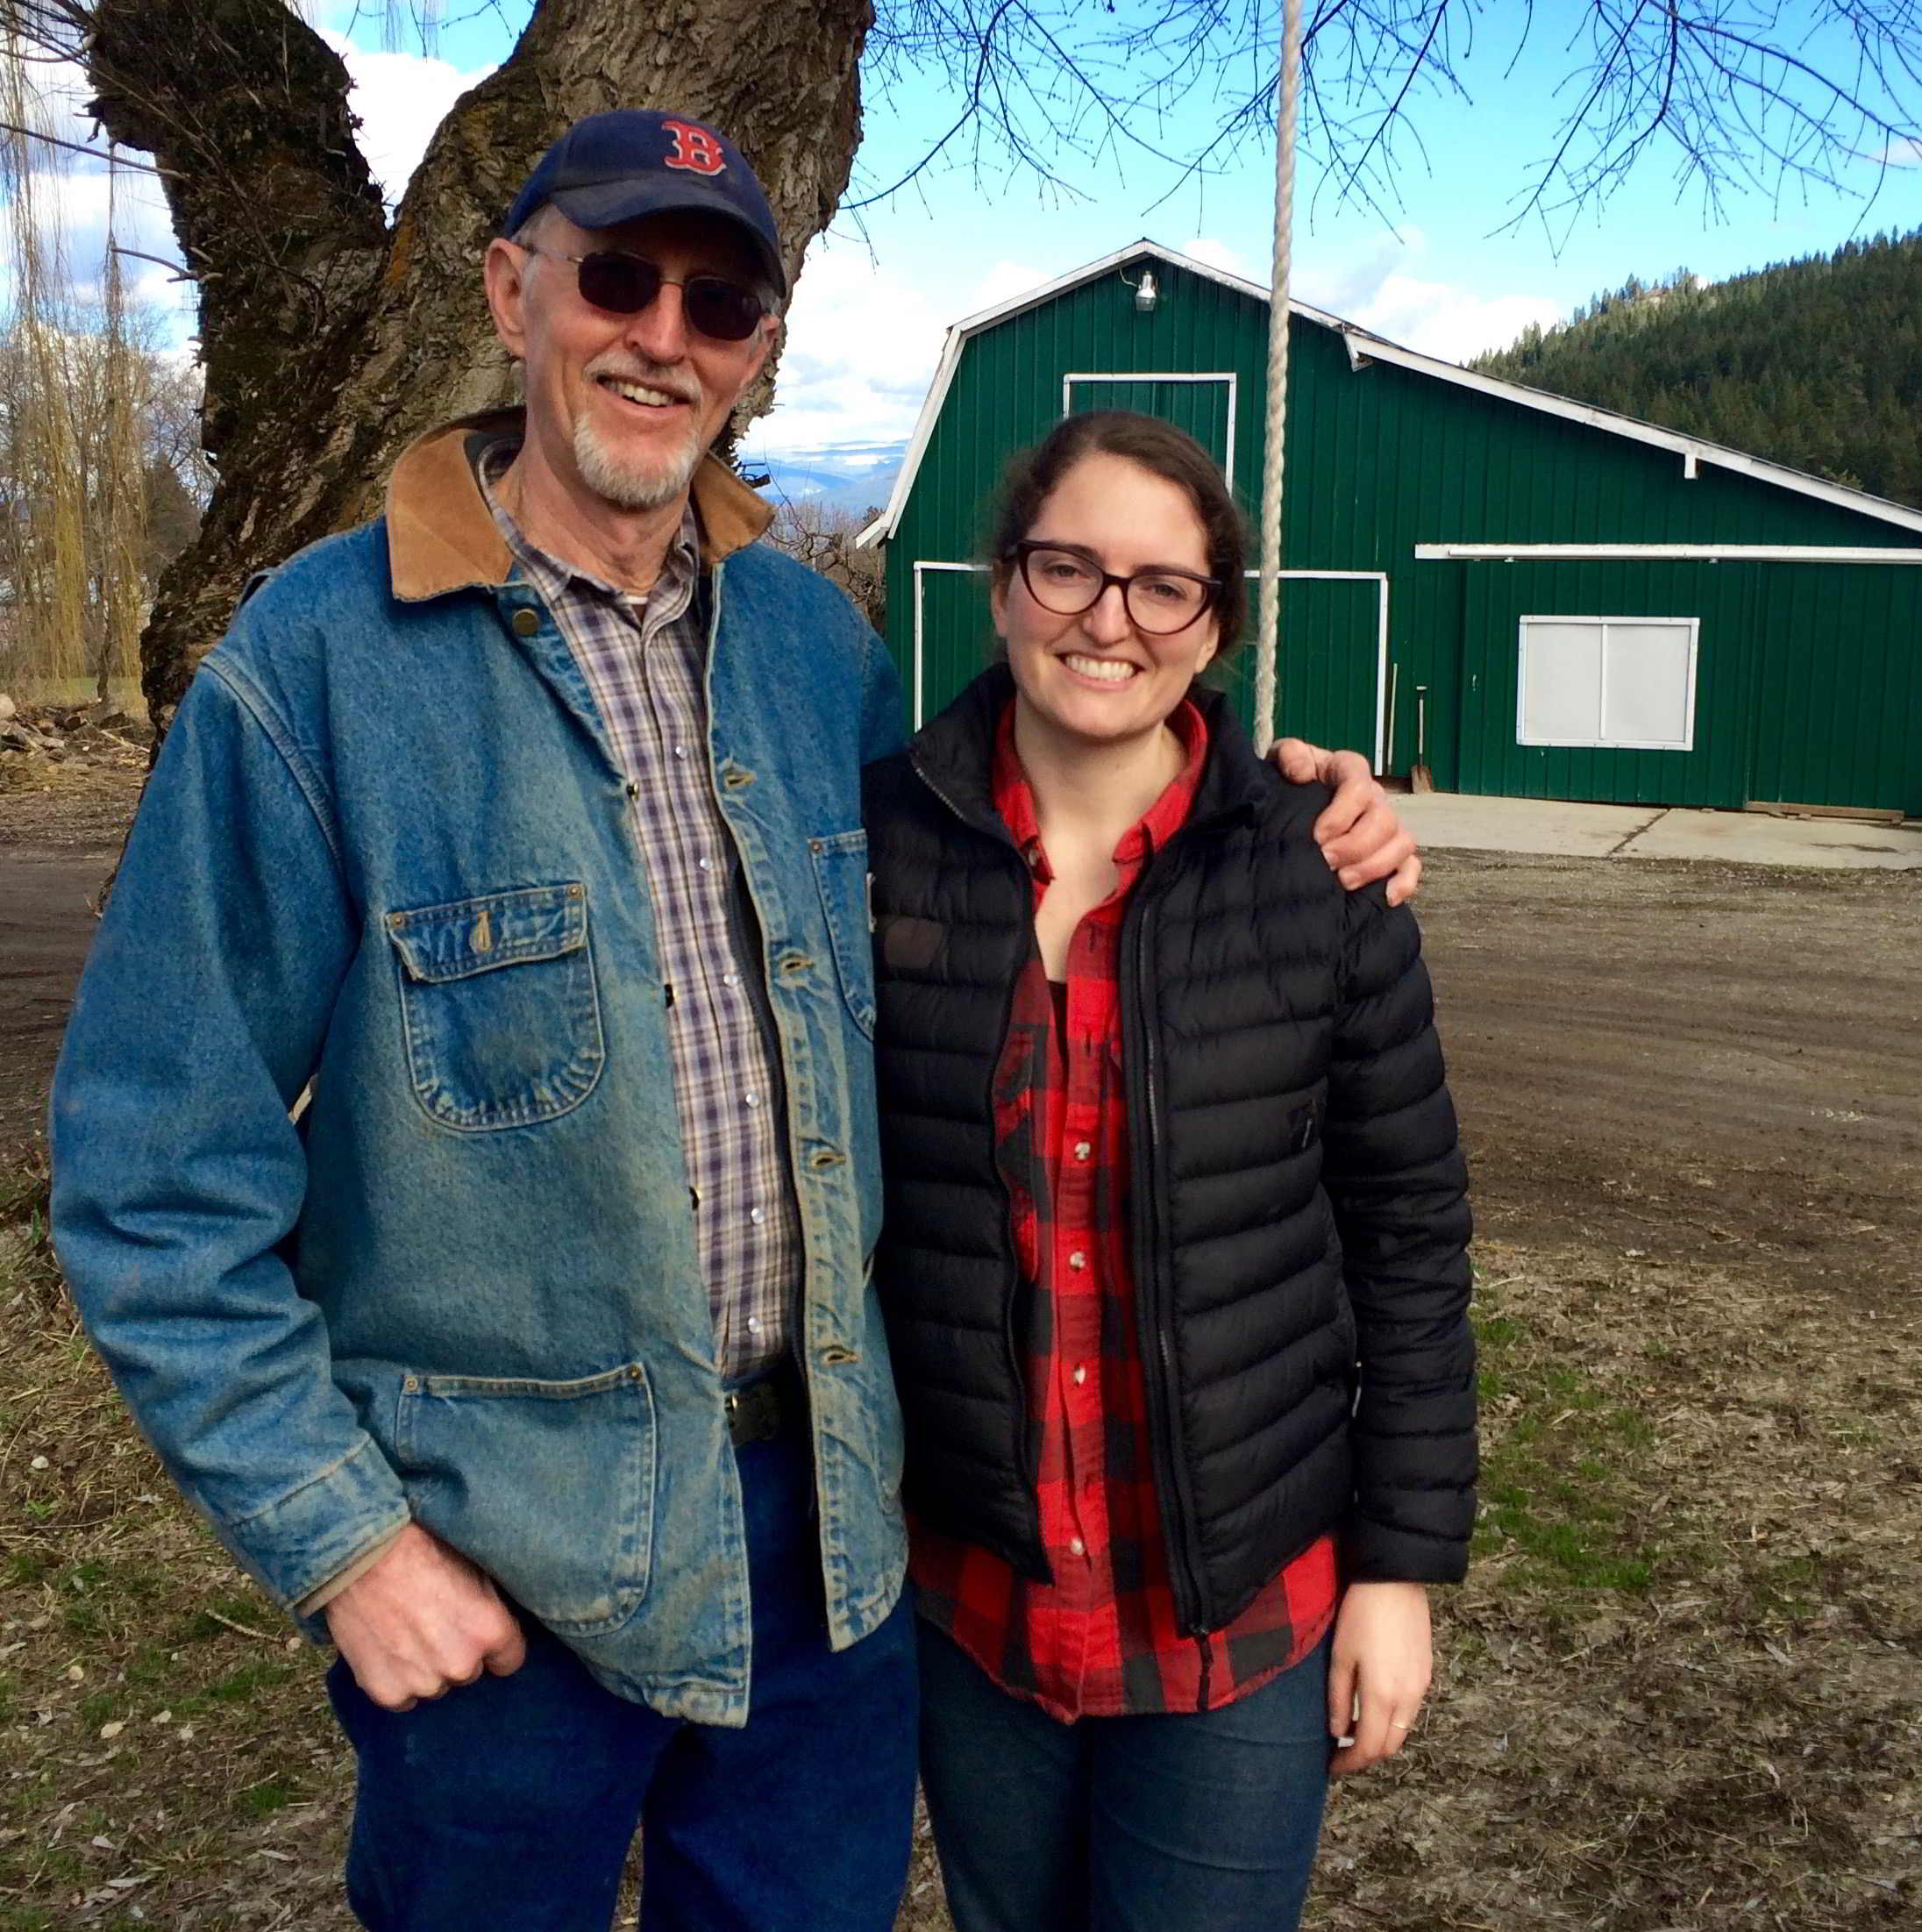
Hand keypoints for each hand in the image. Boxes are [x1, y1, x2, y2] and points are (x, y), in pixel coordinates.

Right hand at [325, 1521, 526, 1710]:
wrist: (362, 1557)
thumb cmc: (420, 1550)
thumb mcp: (474, 1568)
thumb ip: (489, 1607)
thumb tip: (498, 1625)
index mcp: (489, 1631)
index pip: (509, 1660)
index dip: (495, 1648)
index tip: (478, 1636)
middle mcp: (460, 1664)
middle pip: (468, 1672)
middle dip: (456, 1654)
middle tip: (433, 1625)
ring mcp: (422, 1682)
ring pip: (434, 1685)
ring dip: (425, 1669)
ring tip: (405, 1634)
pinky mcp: (386, 1693)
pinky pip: (403, 1698)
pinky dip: (396, 1681)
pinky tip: (386, 1650)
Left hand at [1272, 739, 1420, 905]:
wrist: (1289, 806)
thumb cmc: (1289, 781)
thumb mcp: (1282, 760)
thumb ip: (1289, 755)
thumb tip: (1301, 772)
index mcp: (1350, 771)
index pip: (1359, 787)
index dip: (1341, 814)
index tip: (1317, 836)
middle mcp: (1374, 797)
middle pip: (1384, 820)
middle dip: (1355, 846)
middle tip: (1326, 862)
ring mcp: (1387, 826)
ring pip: (1402, 843)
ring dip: (1375, 866)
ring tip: (1344, 881)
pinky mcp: (1393, 853)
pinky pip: (1412, 866)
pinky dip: (1404, 882)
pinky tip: (1385, 896)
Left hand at [1327, 1580, 1430, 1774]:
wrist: (1395, 1581)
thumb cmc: (1360, 1615)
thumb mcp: (1340, 1656)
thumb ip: (1338, 1698)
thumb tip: (1337, 1732)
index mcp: (1382, 1696)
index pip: (1368, 1748)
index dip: (1350, 1764)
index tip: (1331, 1766)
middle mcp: (1408, 1699)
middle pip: (1390, 1746)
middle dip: (1366, 1755)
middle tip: (1342, 1751)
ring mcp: (1421, 1687)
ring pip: (1403, 1730)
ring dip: (1381, 1738)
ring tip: (1355, 1730)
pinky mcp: (1427, 1673)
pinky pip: (1411, 1711)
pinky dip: (1393, 1720)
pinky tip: (1374, 1707)